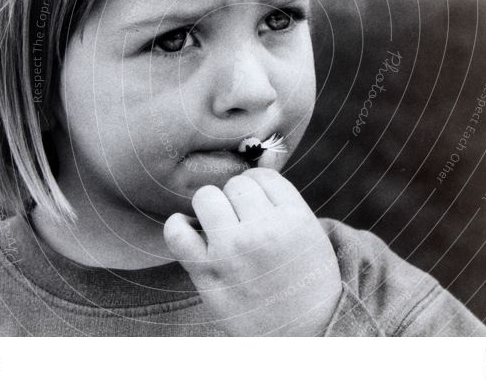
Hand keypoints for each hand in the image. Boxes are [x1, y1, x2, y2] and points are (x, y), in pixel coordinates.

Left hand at [163, 167, 341, 335]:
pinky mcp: (207, 273)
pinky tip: (190, 231)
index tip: (261, 206)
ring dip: (211, 208)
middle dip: (237, 199)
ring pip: (206, 197)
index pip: (261, 175)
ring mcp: (232, 252)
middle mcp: (262, 231)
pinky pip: (176, 231)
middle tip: (244, 221)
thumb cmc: (305, 275)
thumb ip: (282, 195)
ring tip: (221, 227)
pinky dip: (178, 226)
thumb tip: (261, 153)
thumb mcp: (309, 230)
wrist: (304, 332)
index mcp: (293, 218)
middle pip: (234, 184)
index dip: (259, 189)